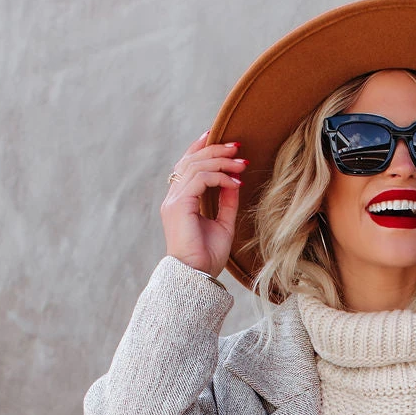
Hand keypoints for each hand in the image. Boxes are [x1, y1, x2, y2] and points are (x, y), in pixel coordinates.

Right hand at [160, 129, 248, 275]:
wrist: (196, 277)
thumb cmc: (207, 257)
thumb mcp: (223, 224)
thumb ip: (226, 202)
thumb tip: (234, 181)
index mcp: (180, 201)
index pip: (187, 165)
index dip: (201, 147)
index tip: (220, 138)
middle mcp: (173, 198)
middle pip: (192, 160)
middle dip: (216, 150)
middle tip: (238, 147)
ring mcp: (174, 201)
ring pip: (196, 166)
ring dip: (222, 161)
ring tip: (242, 164)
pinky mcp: (179, 206)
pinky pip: (200, 179)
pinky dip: (220, 177)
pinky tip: (235, 183)